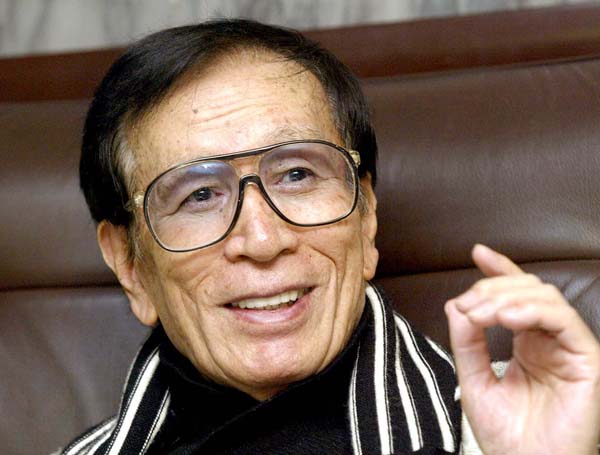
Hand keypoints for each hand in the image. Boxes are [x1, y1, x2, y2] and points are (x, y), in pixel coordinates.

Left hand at [445, 244, 599, 453]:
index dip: (499, 270)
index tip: (477, 252)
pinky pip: (565, 320)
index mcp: (526, 343)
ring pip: (546, 297)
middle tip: (467, 304)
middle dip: (492, 288)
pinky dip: (533, 311)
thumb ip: (466, 342)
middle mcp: (549, 341)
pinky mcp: (587, 360)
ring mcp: (569, 348)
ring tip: (482, 313)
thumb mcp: (473, 379)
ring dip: (507, 297)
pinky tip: (506, 317)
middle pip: (526, 291)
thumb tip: (456, 304)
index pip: (515, 296)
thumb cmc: (505, 433)